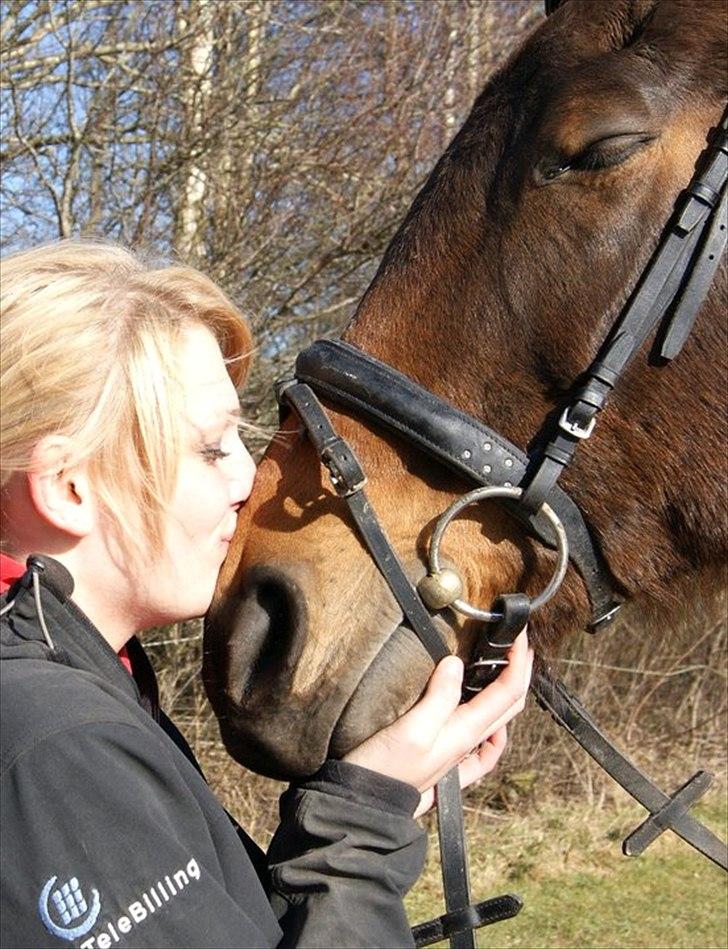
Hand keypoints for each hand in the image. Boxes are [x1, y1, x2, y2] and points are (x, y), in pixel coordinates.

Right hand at [343, 630, 532, 816]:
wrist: (367, 809)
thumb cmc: (386, 770)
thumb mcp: (412, 729)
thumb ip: (438, 697)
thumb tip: (457, 663)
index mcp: (466, 732)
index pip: (507, 691)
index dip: (519, 659)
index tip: (519, 632)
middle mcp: (469, 744)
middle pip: (510, 704)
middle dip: (520, 670)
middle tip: (517, 642)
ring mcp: (460, 756)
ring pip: (498, 720)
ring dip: (507, 691)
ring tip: (503, 669)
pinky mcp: (446, 766)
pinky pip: (484, 750)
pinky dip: (494, 730)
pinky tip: (488, 725)